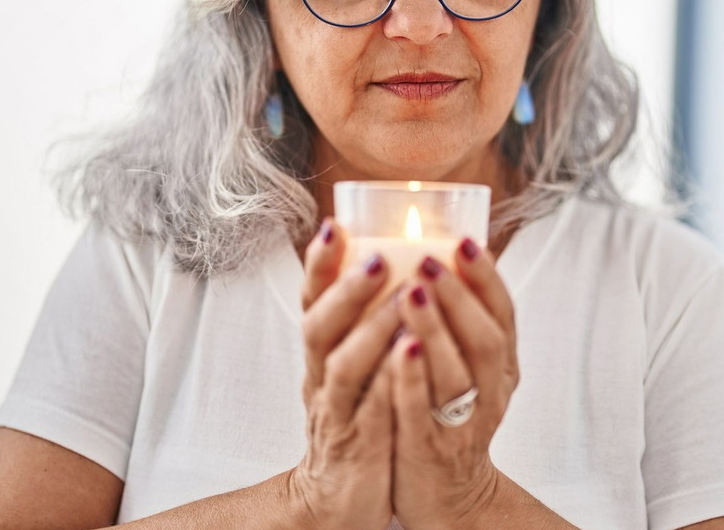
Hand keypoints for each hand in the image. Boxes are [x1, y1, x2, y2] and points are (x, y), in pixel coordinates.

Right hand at [290, 219, 399, 529]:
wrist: (337, 499)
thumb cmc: (354, 421)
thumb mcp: (350, 367)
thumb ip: (362, 321)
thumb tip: (386, 257)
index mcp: (322, 354)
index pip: (311, 302)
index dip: (319, 265)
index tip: (334, 224)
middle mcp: (322, 378)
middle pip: (319, 328)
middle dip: (347, 290)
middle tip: (377, 257)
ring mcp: (338, 414)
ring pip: (343, 367)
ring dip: (371, 330)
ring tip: (404, 298)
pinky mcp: (358, 449)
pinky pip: (372, 413)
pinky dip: (389, 383)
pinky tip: (411, 357)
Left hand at [388, 239, 519, 529]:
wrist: (445, 494)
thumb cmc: (448, 415)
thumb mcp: (469, 368)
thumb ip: (460, 320)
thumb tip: (441, 251)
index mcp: (501, 366)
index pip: (504, 315)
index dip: (486, 277)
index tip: (464, 241)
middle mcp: (489, 391)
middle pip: (485, 340)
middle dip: (458, 297)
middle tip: (428, 260)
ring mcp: (461, 421)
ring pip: (456, 374)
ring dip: (435, 331)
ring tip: (408, 293)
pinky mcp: (428, 446)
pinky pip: (423, 410)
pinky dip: (412, 378)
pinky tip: (398, 348)